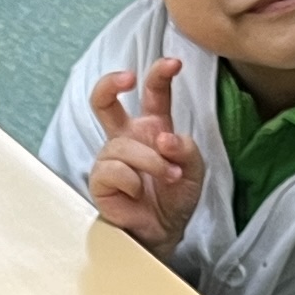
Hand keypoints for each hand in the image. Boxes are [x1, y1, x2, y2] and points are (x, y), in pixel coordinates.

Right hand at [84, 58, 201, 252]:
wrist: (164, 232)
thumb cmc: (176, 198)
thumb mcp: (194, 170)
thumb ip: (185, 148)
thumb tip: (164, 138)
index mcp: (151, 128)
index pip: (152, 93)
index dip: (160, 73)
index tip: (174, 62)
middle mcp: (127, 137)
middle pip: (103, 100)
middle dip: (111, 83)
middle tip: (128, 78)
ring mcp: (110, 158)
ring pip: (124, 145)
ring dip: (152, 162)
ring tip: (169, 177)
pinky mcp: (100, 180)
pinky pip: (113, 170)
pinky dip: (133, 180)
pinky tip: (140, 192)